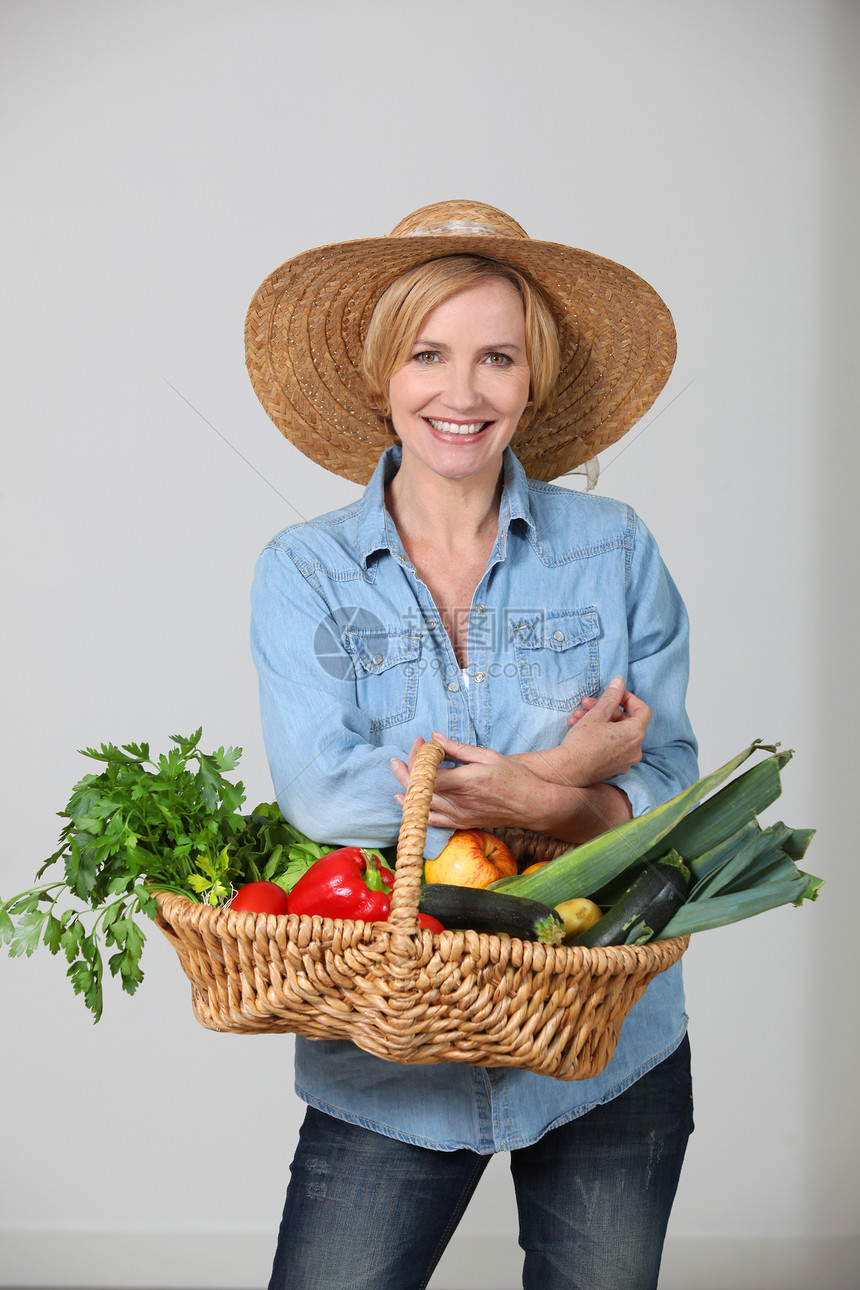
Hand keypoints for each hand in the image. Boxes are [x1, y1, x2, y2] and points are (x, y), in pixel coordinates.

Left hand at [390, 734, 553, 831]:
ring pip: (422, 805)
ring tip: (398, 772)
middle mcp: (459, 802)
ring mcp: (459, 816)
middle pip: (420, 790)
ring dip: (406, 789)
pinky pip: (432, 820)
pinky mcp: (461, 823)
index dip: (417, 758)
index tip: (419, 743)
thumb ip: (458, 748)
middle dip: (405, 772)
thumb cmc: (514, 777)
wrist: (532, 805)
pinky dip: (415, 810)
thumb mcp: (487, 756)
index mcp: (466, 782)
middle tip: (397, 758)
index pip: (429, 773)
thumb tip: (436, 737)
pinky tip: (404, 801)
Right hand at [513, 676, 650, 787]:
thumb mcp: (597, 714)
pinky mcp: (615, 768)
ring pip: (616, 734)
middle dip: (606, 709)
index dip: (629, 699)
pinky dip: (600, 736)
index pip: (643, 710)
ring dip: (599, 721)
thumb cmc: (582, 743)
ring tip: (577, 717)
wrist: (567, 771)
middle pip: (626, 722)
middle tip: (587, 704)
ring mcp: (625, 761)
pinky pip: (612, 747)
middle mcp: (635, 750)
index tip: (614, 694)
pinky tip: (580, 730)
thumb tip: (619, 681)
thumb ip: (611, 696)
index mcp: (635, 735)